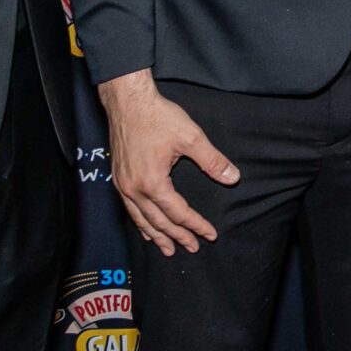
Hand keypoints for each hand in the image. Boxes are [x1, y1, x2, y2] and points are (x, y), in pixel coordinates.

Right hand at [97, 70, 239, 253]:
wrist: (128, 101)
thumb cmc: (158, 117)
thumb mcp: (191, 137)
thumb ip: (212, 161)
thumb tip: (233, 178)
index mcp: (152, 182)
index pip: (178, 212)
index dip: (195, 225)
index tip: (210, 234)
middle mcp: (133, 188)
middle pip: (158, 221)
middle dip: (177, 236)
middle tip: (193, 248)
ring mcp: (122, 184)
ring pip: (140, 218)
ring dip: (156, 235)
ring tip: (167, 249)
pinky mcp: (117, 177)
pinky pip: (129, 208)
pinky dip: (140, 221)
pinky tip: (145, 227)